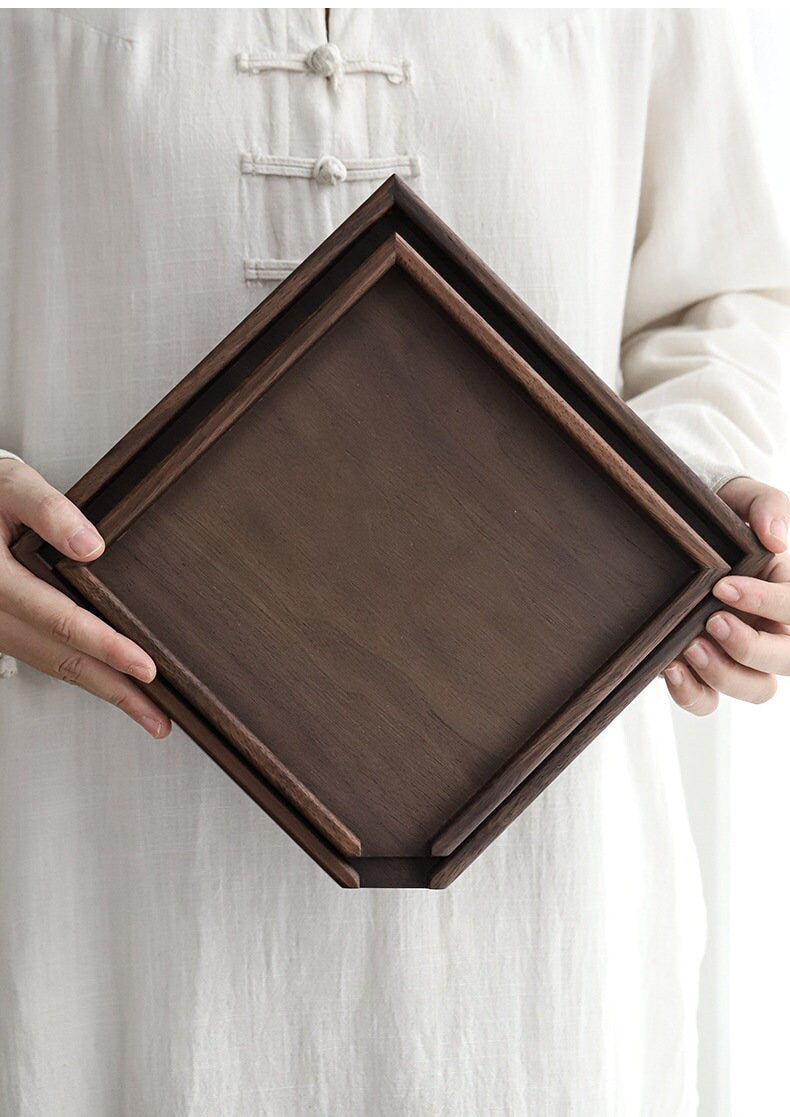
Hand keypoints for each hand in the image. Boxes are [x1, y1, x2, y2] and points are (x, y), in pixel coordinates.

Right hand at [0, 458, 170, 737]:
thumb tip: (91, 547)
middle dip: (116, 691)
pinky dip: (84, 675)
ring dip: (105, 691)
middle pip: (64, 660)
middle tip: (160, 717)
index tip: (146, 667)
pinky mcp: (6, 632)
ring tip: (149, 713)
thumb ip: (47, 510)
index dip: (107, 647)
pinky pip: (47, 658)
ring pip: (56, 666)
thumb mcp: (10, 485)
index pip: (61, 621)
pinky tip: (113, 685)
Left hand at [663, 475, 789, 715]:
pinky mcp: (706, 671)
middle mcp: (773, 630)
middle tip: (712, 621)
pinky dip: (692, 694)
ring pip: (754, 688)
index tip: (724, 586)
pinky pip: (708, 701)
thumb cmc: (724, 515)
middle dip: (750, 647)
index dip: (767, 604)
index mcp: (789, 594)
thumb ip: (767, 507)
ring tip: (689, 648)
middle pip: (786, 661)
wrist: (682, 530)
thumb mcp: (746, 498)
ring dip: (725, 675)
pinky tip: (670, 668)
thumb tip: (777, 538)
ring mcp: (740, 655)